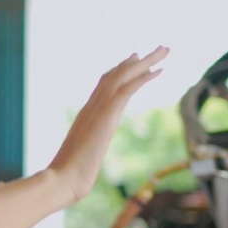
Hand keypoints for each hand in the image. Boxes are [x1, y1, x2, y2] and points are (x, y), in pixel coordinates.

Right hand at [47, 46, 168, 204]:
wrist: (63, 178)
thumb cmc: (70, 175)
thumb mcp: (82, 158)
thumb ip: (86, 151)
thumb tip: (85, 160)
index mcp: (87, 113)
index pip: (105, 83)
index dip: (121, 68)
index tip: (135, 58)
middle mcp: (92, 105)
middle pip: (117, 73)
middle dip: (138, 60)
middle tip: (159, 49)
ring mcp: (98, 108)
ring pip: (123, 76)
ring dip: (146, 61)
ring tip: (164, 50)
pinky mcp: (106, 115)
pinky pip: (127, 89)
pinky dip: (143, 77)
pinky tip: (159, 71)